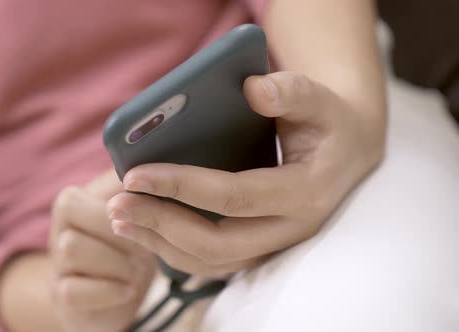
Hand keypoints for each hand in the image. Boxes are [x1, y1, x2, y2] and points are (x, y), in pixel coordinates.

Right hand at [50, 174, 155, 331]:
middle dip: (115, 236)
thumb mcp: (134, 206)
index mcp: (72, 204)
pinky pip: (73, 291)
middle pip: (69, 225)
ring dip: (115, 263)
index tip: (141, 212)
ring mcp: (57, 267)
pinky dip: (108, 290)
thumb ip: (137, 181)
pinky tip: (128, 287)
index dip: (110, 207)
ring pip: (70, 252)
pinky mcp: (64, 298)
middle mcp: (58, 233)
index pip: (72, 199)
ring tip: (139, 269)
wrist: (116, 288)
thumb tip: (153, 149)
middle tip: (144, 245)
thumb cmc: (129, 240)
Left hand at [106, 71, 384, 276]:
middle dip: (162, 224)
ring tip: (119, 218)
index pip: (234, 197)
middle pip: (218, 242)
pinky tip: (142, 229)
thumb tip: (252, 89)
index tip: (135, 174)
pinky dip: (171, 249)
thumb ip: (291, 91)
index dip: (182, 186)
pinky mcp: (258, 249)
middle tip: (117, 203)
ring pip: (210, 261)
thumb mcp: (319, 100)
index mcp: (305, 192)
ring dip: (159, 243)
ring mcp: (273, 245)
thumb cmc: (327, 124)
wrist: (345, 155)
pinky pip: (210, 262)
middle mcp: (290, 229)